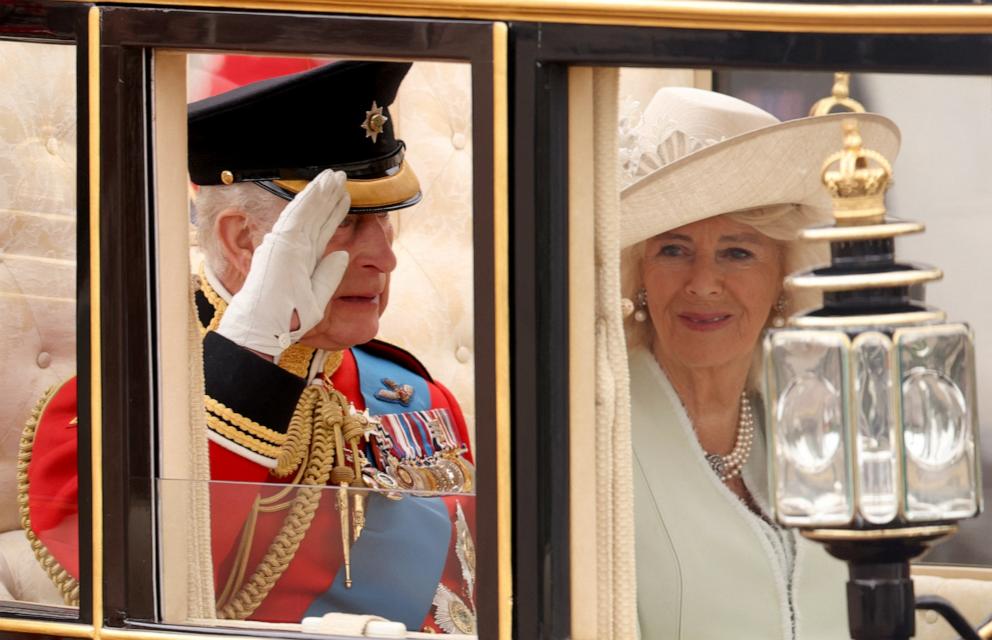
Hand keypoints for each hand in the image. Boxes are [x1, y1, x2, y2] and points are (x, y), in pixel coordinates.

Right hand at [217, 170, 350, 355]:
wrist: (263, 328)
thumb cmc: (286, 319)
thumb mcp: (316, 299)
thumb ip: (329, 276)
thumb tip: (343, 256)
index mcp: (301, 260)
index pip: (321, 231)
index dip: (333, 213)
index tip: (344, 198)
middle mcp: (293, 248)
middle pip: (316, 217)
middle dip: (328, 197)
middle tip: (341, 177)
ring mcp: (286, 244)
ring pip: (307, 211)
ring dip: (321, 192)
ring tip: (334, 176)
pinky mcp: (282, 243)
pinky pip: (298, 216)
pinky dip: (309, 199)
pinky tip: (320, 185)